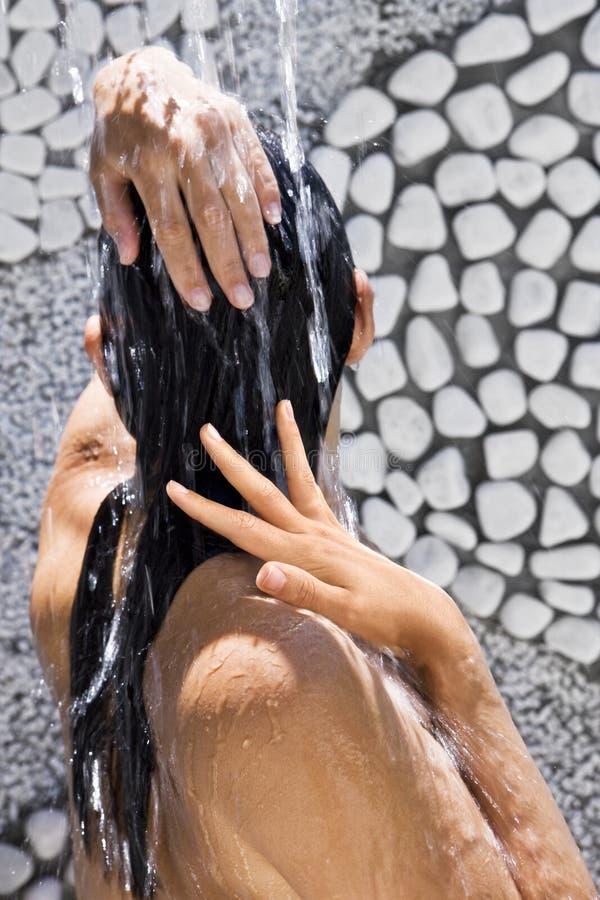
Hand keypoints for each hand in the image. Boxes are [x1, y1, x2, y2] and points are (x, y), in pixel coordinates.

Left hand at [90, 47, 280, 311]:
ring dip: (253, 237)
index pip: (172, 229)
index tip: (201, 302)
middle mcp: (183, 145)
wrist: (139, 71)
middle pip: (211, 217)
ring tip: (261, 270)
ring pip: (239, 193)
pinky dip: (267, 192)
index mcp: (147, 163)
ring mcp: (212, 129)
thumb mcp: (102, 169)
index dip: (188, 269)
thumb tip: (130, 258)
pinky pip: (256, 161)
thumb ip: (115, 213)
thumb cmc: (119, 132)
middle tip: (243, 298)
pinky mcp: (234, 119)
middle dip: (228, 263)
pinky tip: (274, 221)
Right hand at [166, 400, 473, 681]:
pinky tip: (301, 457)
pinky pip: (317, 492)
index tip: (174, 488)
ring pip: (296, 480)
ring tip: (282, 406)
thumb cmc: (385, 619)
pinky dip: (307, 468)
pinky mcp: (339, 535)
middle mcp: (313, 535)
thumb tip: (263, 572)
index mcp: (305, 554)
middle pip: (262, 492)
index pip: (243, 529)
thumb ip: (305, 594)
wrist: (424, 615)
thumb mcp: (345, 615)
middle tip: (206, 430)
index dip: (206, 510)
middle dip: (231, 463)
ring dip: (285, 444)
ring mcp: (328, 532)